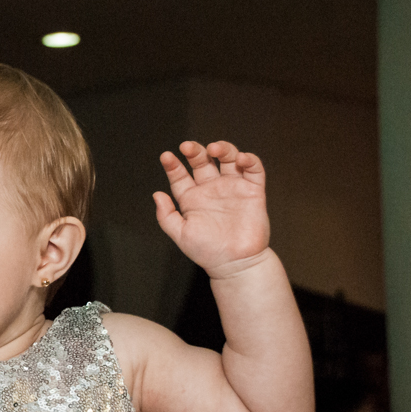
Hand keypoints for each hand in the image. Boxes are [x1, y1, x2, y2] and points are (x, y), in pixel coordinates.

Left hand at [153, 141, 269, 274]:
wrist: (235, 264)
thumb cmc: (207, 252)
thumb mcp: (181, 234)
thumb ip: (166, 216)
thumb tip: (156, 195)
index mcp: (192, 198)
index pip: (180, 175)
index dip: (172, 165)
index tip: (166, 157)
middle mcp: (212, 189)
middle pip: (203, 161)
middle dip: (195, 151)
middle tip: (187, 147)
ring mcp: (233, 188)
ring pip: (228, 159)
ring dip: (222, 148)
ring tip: (214, 148)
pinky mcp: (253, 191)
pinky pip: (254, 170)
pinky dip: (249, 160)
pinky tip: (240, 158)